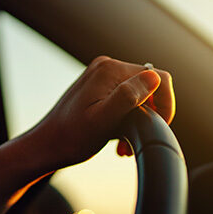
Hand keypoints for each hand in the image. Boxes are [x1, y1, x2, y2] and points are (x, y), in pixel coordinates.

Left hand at [32, 56, 174, 168]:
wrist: (45, 146)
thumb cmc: (71, 139)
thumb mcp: (103, 121)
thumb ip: (128, 97)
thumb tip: (154, 78)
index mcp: (110, 71)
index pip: (159, 78)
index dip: (166, 104)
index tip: (159, 127)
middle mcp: (107, 67)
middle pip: (149, 86)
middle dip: (149, 115)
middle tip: (133, 142)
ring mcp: (102, 76)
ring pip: (139, 95)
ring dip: (138, 120)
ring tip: (123, 144)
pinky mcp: (99, 87)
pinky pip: (125, 98)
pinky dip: (127, 118)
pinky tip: (117, 138)